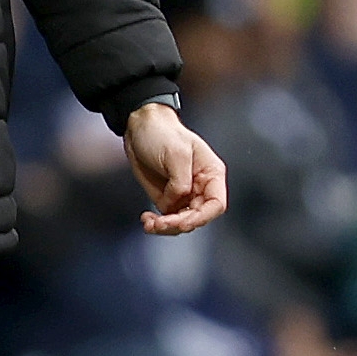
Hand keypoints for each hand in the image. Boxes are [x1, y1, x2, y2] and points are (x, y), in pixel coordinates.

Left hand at [126, 102, 226, 233]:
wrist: (139, 127)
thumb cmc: (162, 133)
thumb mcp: (175, 154)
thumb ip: (180, 182)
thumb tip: (175, 202)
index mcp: (211, 174)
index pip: (216, 204)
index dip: (202, 217)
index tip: (182, 222)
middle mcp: (200, 188)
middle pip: (197, 217)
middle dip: (179, 224)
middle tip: (159, 224)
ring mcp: (183, 195)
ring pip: (181, 223)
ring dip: (166, 228)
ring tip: (149, 223)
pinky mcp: (167, 199)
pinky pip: (166, 219)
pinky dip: (157, 224)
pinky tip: (146, 219)